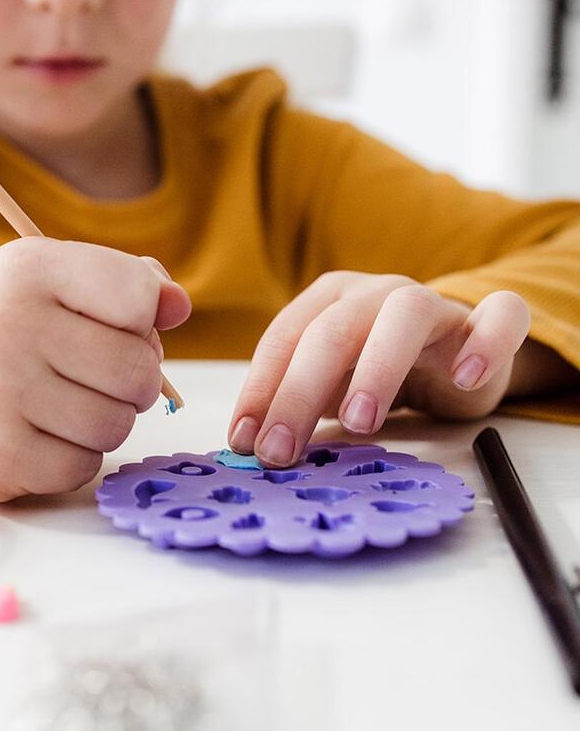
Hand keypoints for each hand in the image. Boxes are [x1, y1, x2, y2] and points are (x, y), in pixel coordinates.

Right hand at [0, 238, 190, 499]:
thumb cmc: (15, 328)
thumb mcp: (62, 282)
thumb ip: (131, 283)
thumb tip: (178, 306)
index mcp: (30, 268)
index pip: (138, 296)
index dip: (141, 320)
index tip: (110, 326)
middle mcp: (5, 324)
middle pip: (136, 370)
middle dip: (134, 380)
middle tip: (98, 376)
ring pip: (115, 425)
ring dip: (107, 420)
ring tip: (70, 404)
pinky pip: (82, 467)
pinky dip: (76, 457)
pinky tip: (44, 435)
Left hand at [227, 271, 529, 466]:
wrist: (450, 352)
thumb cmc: (373, 369)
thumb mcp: (329, 386)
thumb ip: (296, 405)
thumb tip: (251, 446)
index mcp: (328, 301)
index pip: (284, 338)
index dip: (261, 389)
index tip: (244, 441)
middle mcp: (373, 293)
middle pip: (332, 332)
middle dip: (299, 393)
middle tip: (281, 450)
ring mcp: (431, 302)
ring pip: (404, 316)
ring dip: (378, 368)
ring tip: (360, 422)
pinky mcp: (481, 322)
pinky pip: (499, 317)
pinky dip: (486, 344)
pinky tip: (466, 378)